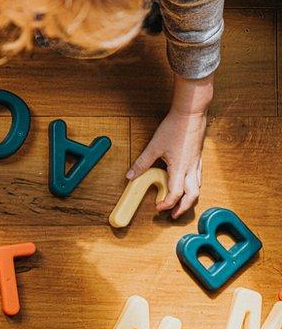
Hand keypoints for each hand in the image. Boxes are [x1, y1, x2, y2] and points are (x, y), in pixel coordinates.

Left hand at [127, 75, 212, 218]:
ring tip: (180, 203)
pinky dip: (193, 186)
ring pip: (197, 187)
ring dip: (189, 198)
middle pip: (192, 195)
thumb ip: (142, 162)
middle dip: (183, 207)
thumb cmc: (175, 128)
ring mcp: (197, 163)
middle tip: (174, 215)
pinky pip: (198, 177)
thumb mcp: (154, 146)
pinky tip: (186, 185)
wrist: (191, 113)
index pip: (176, 193)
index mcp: (180, 168)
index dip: (167, 204)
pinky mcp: (198, 157)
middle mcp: (191, 168)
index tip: (158, 208)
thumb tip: (130, 175)